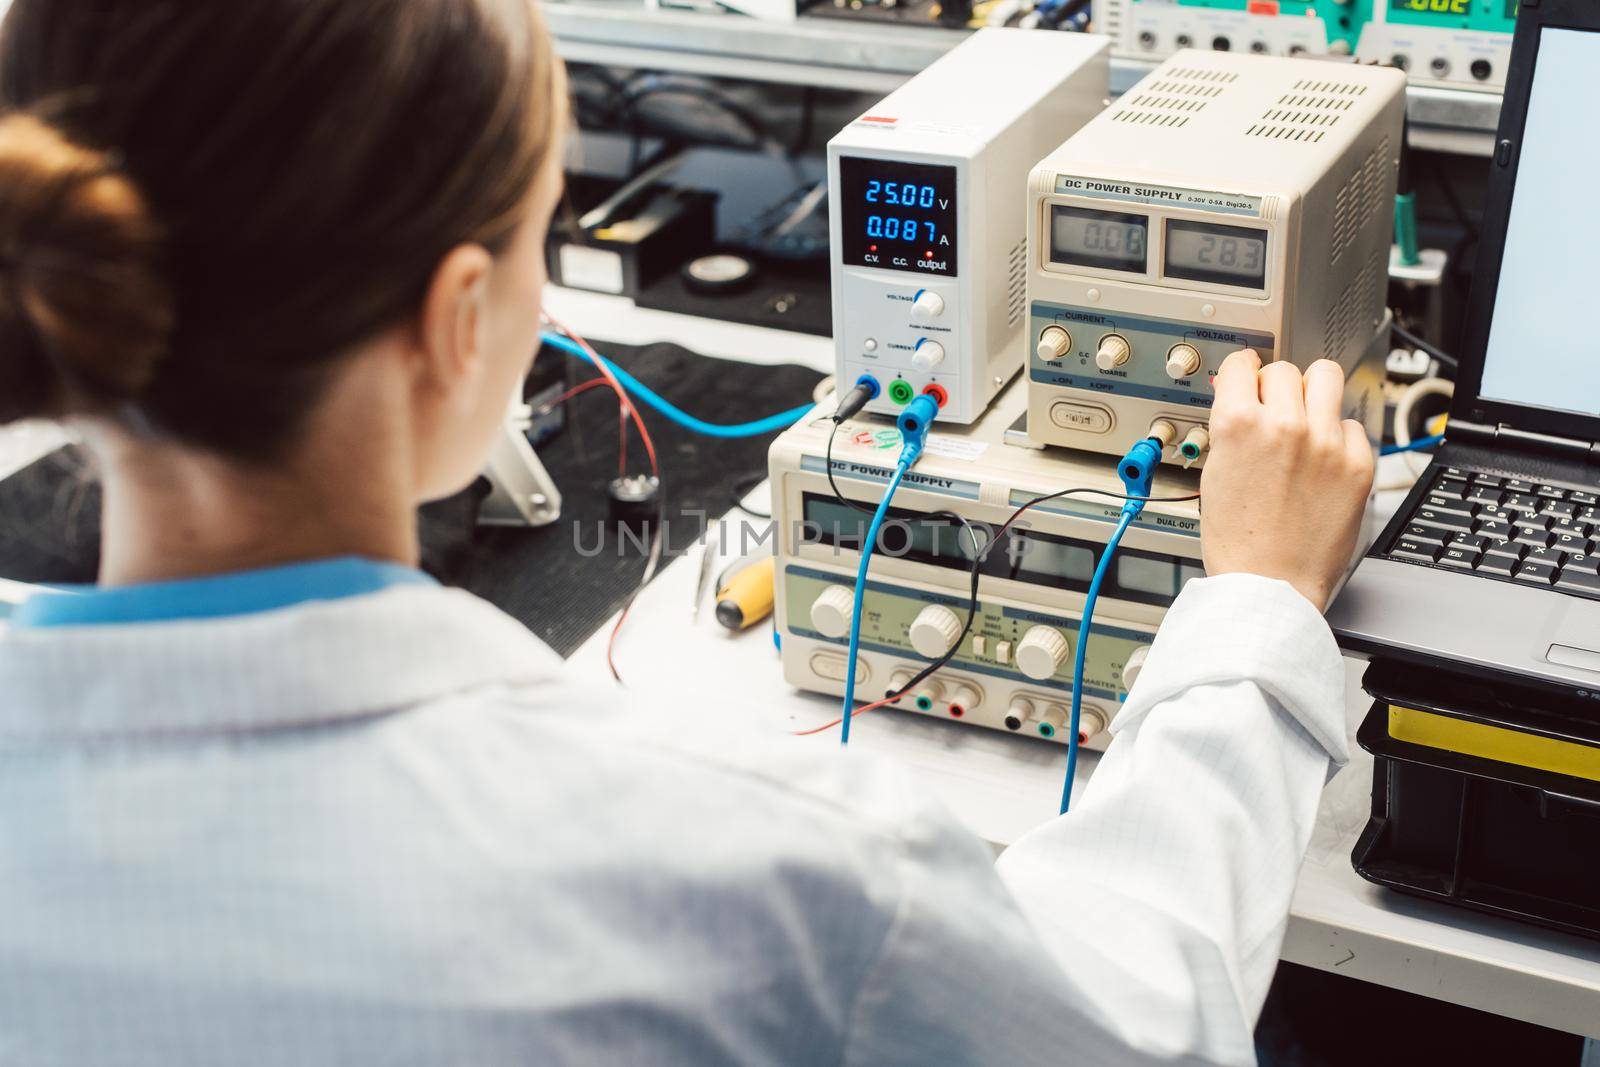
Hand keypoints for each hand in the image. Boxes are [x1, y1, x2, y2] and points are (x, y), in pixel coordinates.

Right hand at [1199, 350, 1374, 611]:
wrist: (1269, 585)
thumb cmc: (1238, 542)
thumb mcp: (1215, 473)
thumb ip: (1231, 429)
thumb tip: (1242, 401)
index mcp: (1238, 425)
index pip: (1242, 364)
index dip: (1241, 372)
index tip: (1247, 377)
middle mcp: (1285, 425)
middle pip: (1285, 369)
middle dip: (1275, 386)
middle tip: (1274, 408)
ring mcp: (1326, 442)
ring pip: (1327, 377)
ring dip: (1313, 392)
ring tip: (1307, 415)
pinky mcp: (1357, 463)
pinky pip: (1352, 425)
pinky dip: (1338, 436)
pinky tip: (1323, 460)